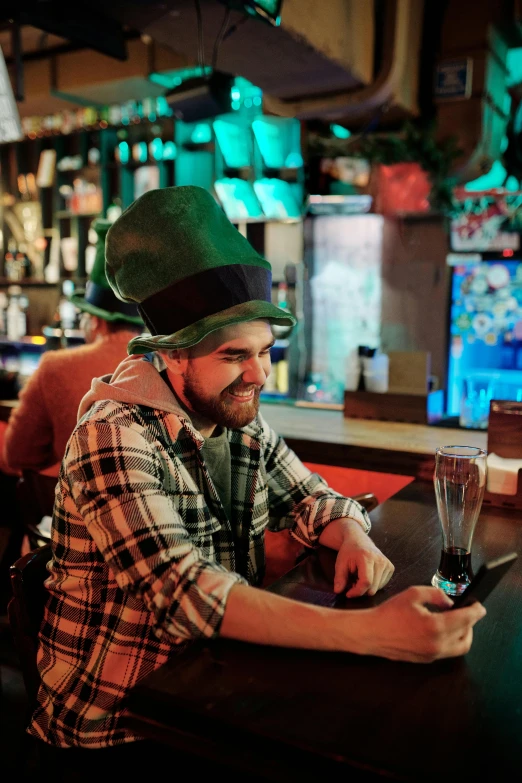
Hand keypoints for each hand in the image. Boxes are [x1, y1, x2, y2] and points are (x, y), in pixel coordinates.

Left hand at [326, 518, 394, 596]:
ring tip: (359, 577)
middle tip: (352, 583)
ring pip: (377, 589)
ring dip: (367, 588)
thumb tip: (338, 591)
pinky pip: (382, 585)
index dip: (357, 591)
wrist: (359, 540)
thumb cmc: (349, 552)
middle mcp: (380, 560)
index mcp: (367, 557)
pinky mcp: (391, 567)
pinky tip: (367, 576)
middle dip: (360, 590)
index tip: (348, 594)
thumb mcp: (340, 563)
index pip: (366, 581)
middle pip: (372, 588)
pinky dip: (373, 585)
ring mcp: (387, 564)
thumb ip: (339, 578)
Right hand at [358, 585, 486, 661]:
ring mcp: (432, 654)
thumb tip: (450, 602)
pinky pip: (447, 651)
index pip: (466, 619)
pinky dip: (451, 640)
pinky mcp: (426, 660)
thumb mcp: (413, 594)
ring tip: (458, 622)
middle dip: (471, 623)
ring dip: (463, 634)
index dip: (476, 612)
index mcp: (435, 626)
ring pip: (459, 647)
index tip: (479, 606)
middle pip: (466, 636)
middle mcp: (437, 644)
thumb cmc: (390, 612)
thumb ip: (436, 595)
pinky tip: (444, 630)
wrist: (372, 633)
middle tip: (469, 612)